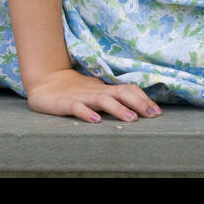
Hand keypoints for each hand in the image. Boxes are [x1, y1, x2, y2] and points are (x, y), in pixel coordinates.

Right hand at [26, 68, 162, 123]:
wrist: (46, 82)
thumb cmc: (75, 90)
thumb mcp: (97, 93)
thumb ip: (113, 98)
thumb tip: (136, 107)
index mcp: (106, 89)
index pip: (129, 90)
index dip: (144, 99)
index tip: (157, 112)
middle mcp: (97, 91)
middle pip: (122, 93)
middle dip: (139, 103)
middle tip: (153, 115)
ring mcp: (82, 97)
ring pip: (103, 100)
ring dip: (118, 108)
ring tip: (132, 118)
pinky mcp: (66, 104)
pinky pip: (77, 108)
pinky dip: (87, 113)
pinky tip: (95, 120)